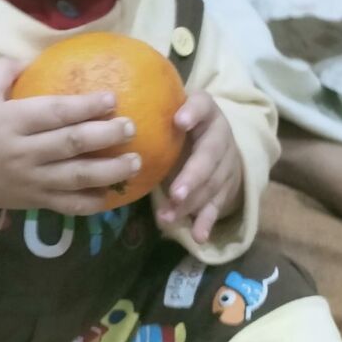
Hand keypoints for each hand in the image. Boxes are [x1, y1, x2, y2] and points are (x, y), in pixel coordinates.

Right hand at [0, 58, 140, 215]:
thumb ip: (4, 70)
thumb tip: (33, 58)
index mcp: (11, 121)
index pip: (54, 112)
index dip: (85, 106)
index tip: (112, 99)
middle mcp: (23, 152)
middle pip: (71, 144)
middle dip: (105, 136)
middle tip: (131, 127)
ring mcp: (30, 181)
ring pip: (75, 178)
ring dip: (109, 171)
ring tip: (135, 162)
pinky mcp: (32, 202)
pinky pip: (66, 205)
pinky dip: (90, 203)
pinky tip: (112, 196)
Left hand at [157, 91, 242, 243]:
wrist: (219, 140)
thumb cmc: (184, 124)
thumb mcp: (175, 112)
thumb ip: (154, 113)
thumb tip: (114, 119)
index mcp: (206, 111)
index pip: (202, 105)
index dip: (193, 113)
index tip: (179, 122)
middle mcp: (220, 135)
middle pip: (210, 155)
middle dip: (193, 176)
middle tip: (175, 193)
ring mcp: (227, 163)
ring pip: (212, 184)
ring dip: (191, 203)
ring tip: (168, 217)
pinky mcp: (227, 187)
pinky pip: (218, 205)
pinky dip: (206, 221)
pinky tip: (198, 236)